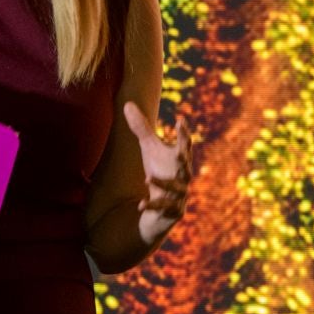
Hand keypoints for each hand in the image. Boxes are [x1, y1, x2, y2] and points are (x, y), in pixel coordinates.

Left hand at [123, 102, 195, 244]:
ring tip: (148, 178)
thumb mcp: (148, 149)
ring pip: (175, 189)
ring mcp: (180, 194)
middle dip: (184, 159)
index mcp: (180, 159)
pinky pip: (164, 208)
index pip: (184, 145)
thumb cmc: (158, 171)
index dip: (184, 134)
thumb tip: (127, 103)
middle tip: (180, 153)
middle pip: (185, 167)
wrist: (161, 206)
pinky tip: (140, 204)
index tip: (181, 120)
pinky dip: (152, 206)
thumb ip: (141, 128)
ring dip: (163, 184)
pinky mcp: (174, 211)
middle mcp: (183, 176)